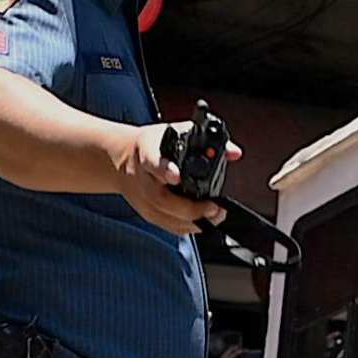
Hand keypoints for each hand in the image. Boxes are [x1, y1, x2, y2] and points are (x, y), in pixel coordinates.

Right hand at [108, 123, 227, 236]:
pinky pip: (165, 224)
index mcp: (148, 153)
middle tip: (214, 208)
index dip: (165, 170)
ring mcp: (142, 197)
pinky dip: (186, 226)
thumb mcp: (178, 131)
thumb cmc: (156, 143)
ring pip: (163, 215)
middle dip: (190, 207)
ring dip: (191, 220)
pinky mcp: (146, 211)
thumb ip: (209, 141)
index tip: (176, 177)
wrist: (123, 156)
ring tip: (215, 215)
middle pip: (161, 198)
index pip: (154, 163)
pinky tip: (203, 222)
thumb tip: (234, 152)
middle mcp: (143, 178)